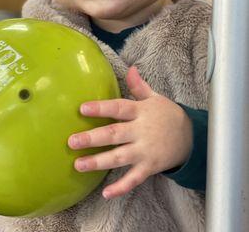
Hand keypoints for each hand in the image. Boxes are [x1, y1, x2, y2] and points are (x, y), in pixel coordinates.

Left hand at [68, 66, 192, 198]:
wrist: (190, 137)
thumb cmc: (167, 115)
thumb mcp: (155, 98)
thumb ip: (139, 86)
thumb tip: (130, 68)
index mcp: (141, 112)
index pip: (119, 108)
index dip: (101, 108)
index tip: (82, 109)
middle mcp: (141, 131)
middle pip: (115, 134)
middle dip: (93, 138)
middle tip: (72, 141)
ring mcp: (145, 151)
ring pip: (120, 157)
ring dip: (99, 162)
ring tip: (78, 165)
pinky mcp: (150, 167)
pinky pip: (134, 179)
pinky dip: (121, 187)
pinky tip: (105, 193)